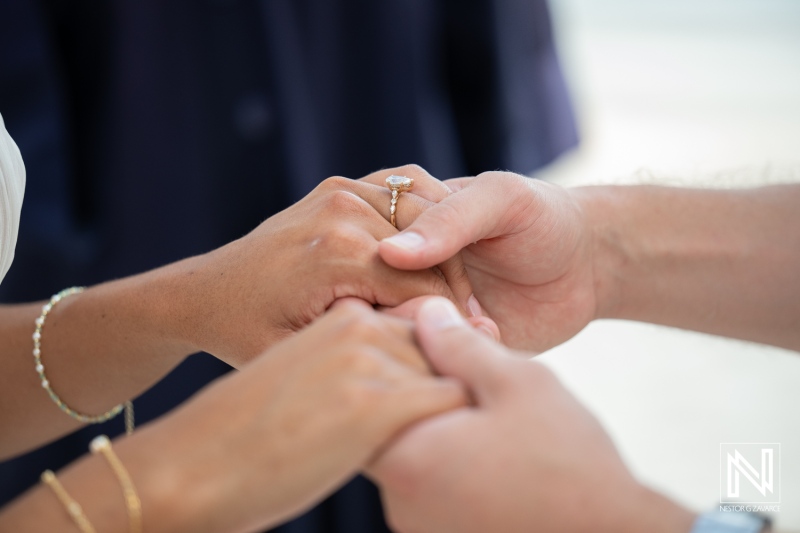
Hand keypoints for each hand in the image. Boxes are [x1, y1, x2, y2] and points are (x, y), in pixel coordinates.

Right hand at [130, 301, 466, 532]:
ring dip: (451, 403)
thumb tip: (425, 377)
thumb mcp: (314, 374)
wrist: (195, 466)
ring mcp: (366, 361)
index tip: (442, 386)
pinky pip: (450, 401)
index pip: (424, 320)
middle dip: (451, 377)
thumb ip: (363, 361)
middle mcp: (358, 325)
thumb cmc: (255, 428)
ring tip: (433, 436)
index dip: (441, 356)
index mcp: (343, 313)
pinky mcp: (374, 404)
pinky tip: (429, 452)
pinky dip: (452, 425)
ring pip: (452, 371)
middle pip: (443, 344)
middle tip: (446, 416)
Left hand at [151, 170, 474, 366]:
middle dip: (454, 293)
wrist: (207, 293)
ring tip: (444, 302)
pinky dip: (424, 230)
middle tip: (460, 331)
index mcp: (337, 253)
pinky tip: (424, 266)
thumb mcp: (305, 356)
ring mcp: (342, 190)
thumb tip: (435, 335)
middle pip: (433, 254)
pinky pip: (406, 199)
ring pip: (428, 223)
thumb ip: (368, 344)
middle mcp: (343, 210)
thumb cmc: (249, 335)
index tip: (459, 351)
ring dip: (443, 260)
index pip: (427, 290)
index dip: (450, 324)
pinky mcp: (342, 186)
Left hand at [367, 298, 694, 532]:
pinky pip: (431, 482)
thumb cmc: (569, 463)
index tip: (433, 346)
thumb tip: (425, 312)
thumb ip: (461, 345)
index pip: (367, 394)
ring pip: (412, 452)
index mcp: (410, 460)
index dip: (396, 360)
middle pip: (386, 424)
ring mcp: (419, 525)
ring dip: (437, 424)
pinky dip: (450, 457)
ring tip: (486, 412)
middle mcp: (401, 501)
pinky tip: (493, 447)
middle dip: (418, 390)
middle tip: (465, 376)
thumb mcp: (519, 383)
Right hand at [377, 171, 594, 350]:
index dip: (389, 264)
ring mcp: (412, 305)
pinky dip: (437, 359)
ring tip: (474, 320)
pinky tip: (474, 342)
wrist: (586, 268)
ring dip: (424, 334)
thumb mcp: (501, 200)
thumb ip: (449, 220)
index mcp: (398, 216)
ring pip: (384, 330)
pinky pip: (416, 358)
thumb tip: (387, 253)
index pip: (359, 244)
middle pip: (364, 293)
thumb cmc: (543, 219)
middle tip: (465, 303)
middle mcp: (395, 264)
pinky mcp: (435, 343)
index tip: (446, 268)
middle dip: (407, 305)